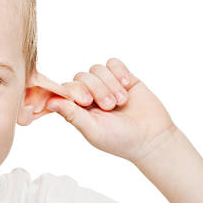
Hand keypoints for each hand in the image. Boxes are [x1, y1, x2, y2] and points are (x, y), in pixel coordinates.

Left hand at [45, 58, 176, 162]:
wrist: (153, 138)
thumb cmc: (120, 140)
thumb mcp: (93, 130)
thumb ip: (71, 114)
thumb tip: (48, 102)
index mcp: (77, 108)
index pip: (65, 88)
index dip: (74, 91)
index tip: (86, 102)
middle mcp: (89, 94)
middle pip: (81, 76)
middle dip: (97, 90)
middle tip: (110, 106)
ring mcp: (106, 84)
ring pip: (97, 69)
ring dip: (110, 84)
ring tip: (122, 101)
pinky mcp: (124, 77)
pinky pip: (113, 63)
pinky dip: (119, 72)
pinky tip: (127, 85)